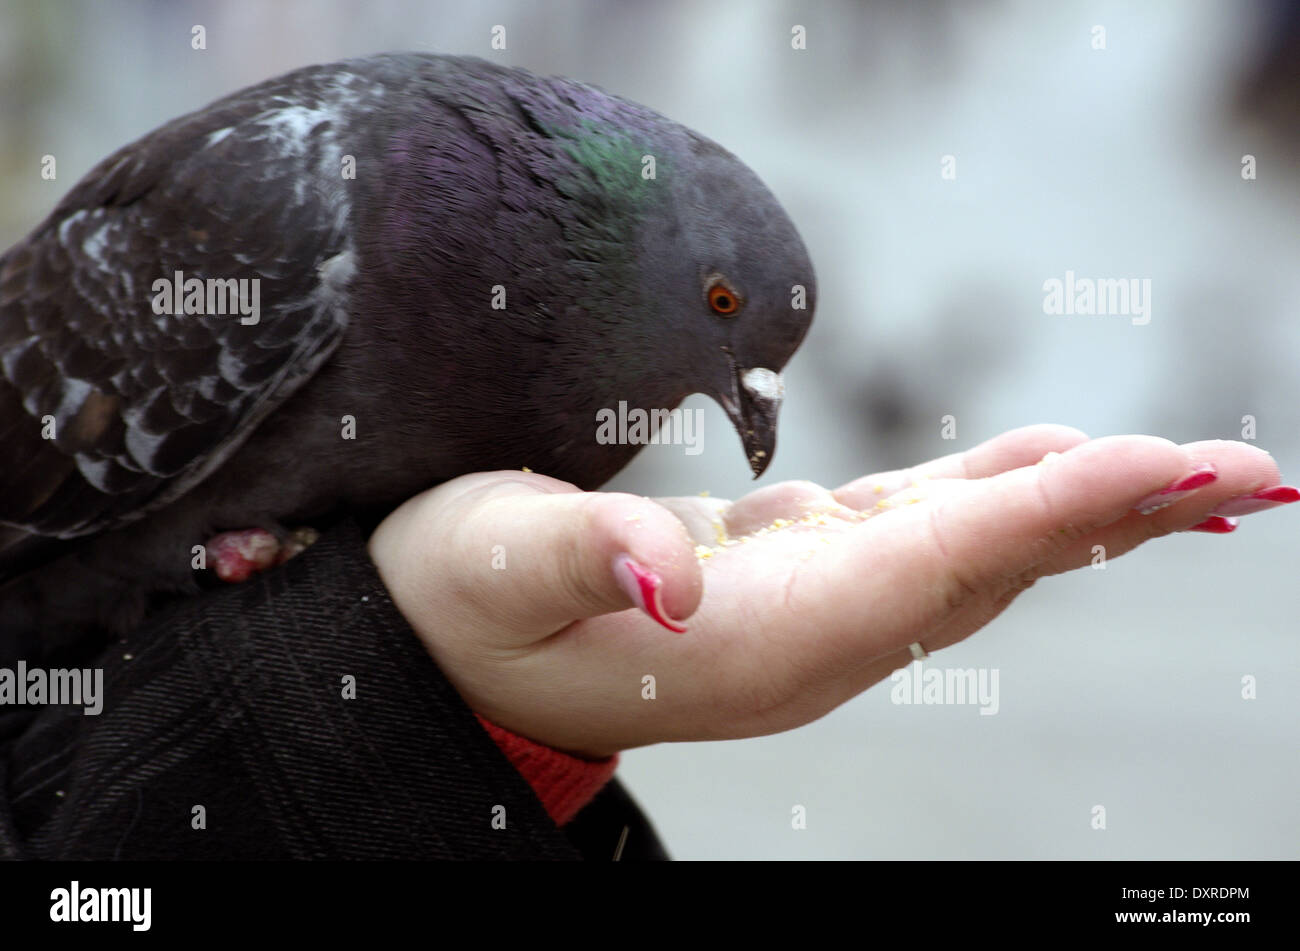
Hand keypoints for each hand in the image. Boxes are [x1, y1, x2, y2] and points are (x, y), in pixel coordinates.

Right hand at [368, 425, 1288, 757]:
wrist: (443, 661)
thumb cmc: (460, 608)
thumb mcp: (496, 566)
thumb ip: (583, 560)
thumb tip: (671, 584)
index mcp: (753, 642)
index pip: (937, 566)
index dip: (1055, 512)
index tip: (1174, 466)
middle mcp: (803, 641)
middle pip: (989, 572)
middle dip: (1115, 517)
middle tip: (1246, 475)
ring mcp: (801, 619)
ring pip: (966, 559)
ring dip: (1072, 515)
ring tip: (1176, 478)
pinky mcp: (785, 588)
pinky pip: (918, 548)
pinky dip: (995, 514)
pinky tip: (1035, 489)